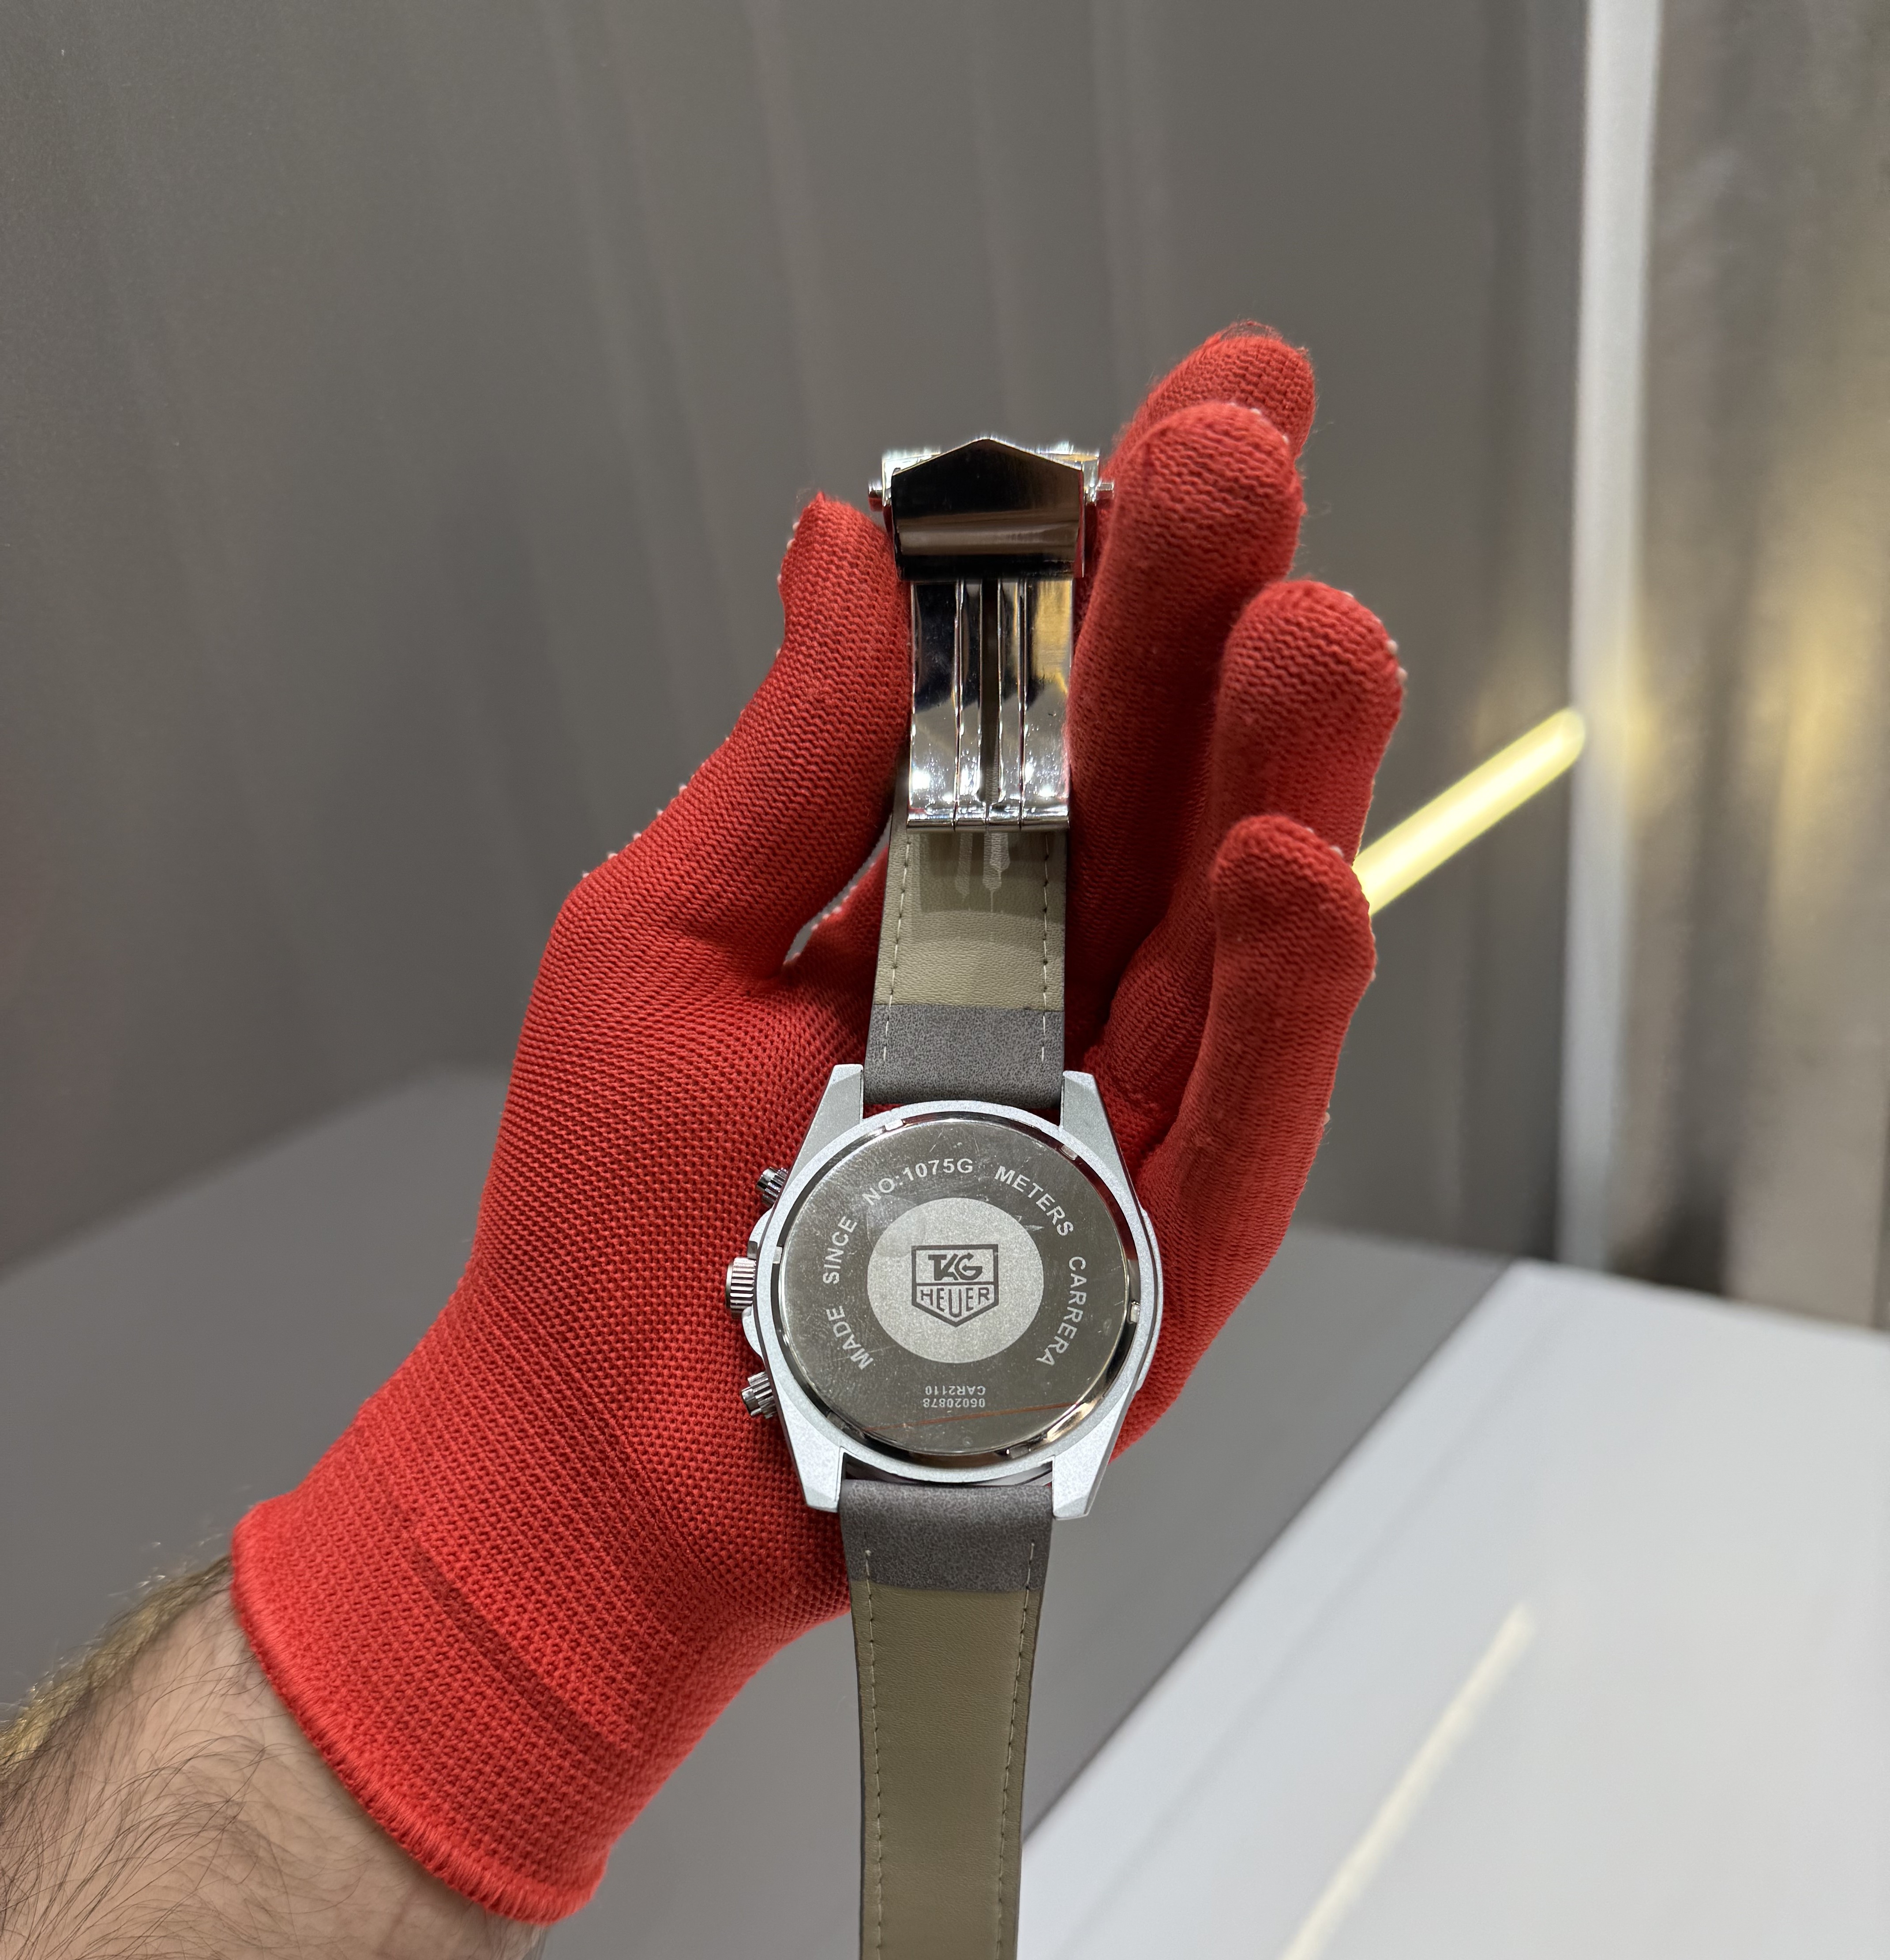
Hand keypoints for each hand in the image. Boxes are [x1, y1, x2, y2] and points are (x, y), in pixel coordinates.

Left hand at [232, 328, 1399, 1921]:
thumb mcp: (666, 936)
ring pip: (1237, 949)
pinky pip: (1238, 1136)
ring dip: (1287, 788)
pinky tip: (1297, 877)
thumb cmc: (606, 1213)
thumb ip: (789, 763)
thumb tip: (844, 544)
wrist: (590, 1459)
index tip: (1207, 407)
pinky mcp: (1143, 1278)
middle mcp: (1056, 1003)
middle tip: (1248, 469)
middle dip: (1219, 629)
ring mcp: (1114, 1136)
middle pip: (1169, 798)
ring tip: (1317, 637)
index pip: (1069, 706)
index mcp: (950, 907)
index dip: (1136, 559)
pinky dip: (1281, 1016)